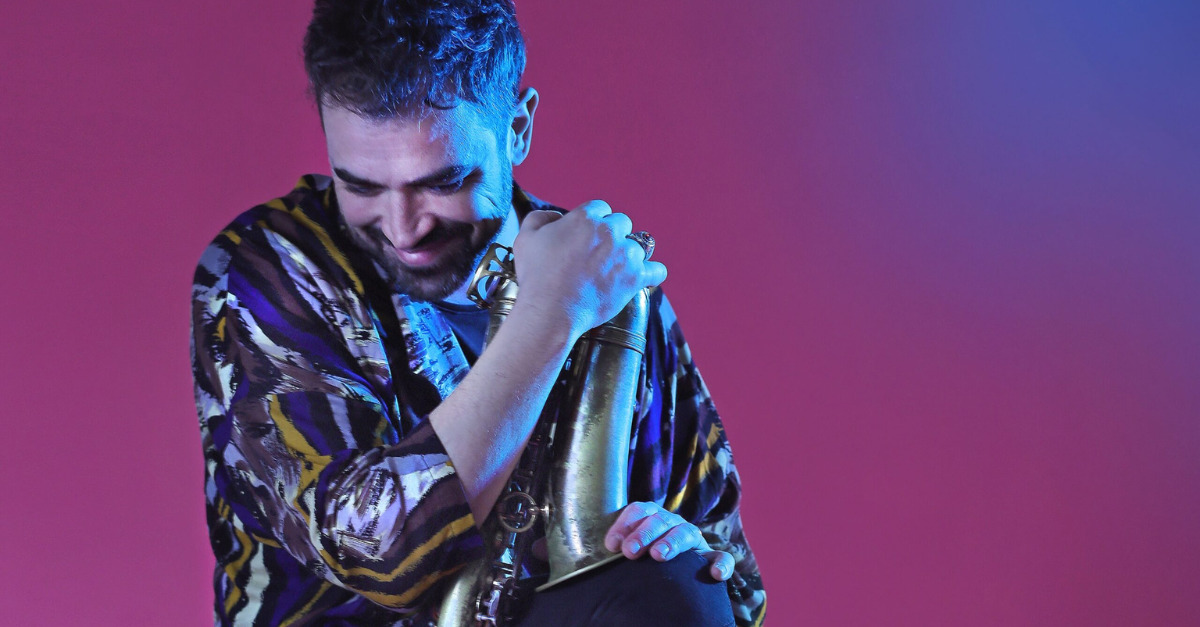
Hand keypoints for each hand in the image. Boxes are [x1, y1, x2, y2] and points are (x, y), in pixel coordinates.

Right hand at [512, 202, 667, 341]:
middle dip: (613, 235)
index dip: (594, 221)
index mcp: (586, 218)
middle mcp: (610, 231)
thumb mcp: (525, 238)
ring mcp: (626, 255)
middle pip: (622, 223)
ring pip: (638, 246)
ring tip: (616, 269)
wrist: (550, 311)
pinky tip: (647, 276)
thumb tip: (555, 216)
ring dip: (629, 255)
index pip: (600, 208)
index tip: (588, 236)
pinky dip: (653, 273)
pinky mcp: (635, 278)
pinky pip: (656, 270)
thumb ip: (540, 218)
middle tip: (601, 253)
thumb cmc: (536, 275)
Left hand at [604, 501, 734, 581]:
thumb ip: (620, 544)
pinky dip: (721, 564)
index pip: (638, 511)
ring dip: (672, 542)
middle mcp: (673, 522)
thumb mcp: (630, 546)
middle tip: (629, 552)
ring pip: (686, 533)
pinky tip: (715, 575)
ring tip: (659, 555)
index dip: (624, 524)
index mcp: (652, 516)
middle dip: (643, 534)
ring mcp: (692, 537)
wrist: (674, 568)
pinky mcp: (709, 556)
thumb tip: (605, 549)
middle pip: (659, 520)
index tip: (611, 544)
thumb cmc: (643, 555)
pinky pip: (721, 557)